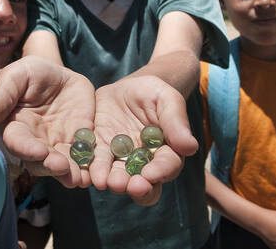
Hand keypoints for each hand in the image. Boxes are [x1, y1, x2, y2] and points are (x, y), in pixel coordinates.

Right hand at [0, 56, 95, 188]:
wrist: (58, 74)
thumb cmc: (31, 73)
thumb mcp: (17, 75)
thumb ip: (2, 94)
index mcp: (15, 127)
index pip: (18, 142)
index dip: (27, 149)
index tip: (39, 152)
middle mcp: (35, 142)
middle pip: (40, 161)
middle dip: (51, 166)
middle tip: (62, 167)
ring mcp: (57, 146)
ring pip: (61, 166)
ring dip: (70, 173)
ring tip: (79, 177)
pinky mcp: (78, 143)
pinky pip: (83, 158)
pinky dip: (89, 166)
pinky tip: (95, 171)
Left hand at [88, 75, 198, 204]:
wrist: (126, 88)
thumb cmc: (153, 93)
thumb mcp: (166, 98)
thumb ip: (176, 121)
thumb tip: (190, 147)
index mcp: (166, 153)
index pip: (167, 166)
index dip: (160, 172)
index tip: (151, 174)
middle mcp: (143, 164)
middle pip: (143, 183)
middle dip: (136, 186)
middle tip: (128, 185)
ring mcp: (119, 161)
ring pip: (117, 178)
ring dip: (112, 182)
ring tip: (104, 181)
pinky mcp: (98, 154)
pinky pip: (93, 165)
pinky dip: (89, 170)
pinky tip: (84, 171)